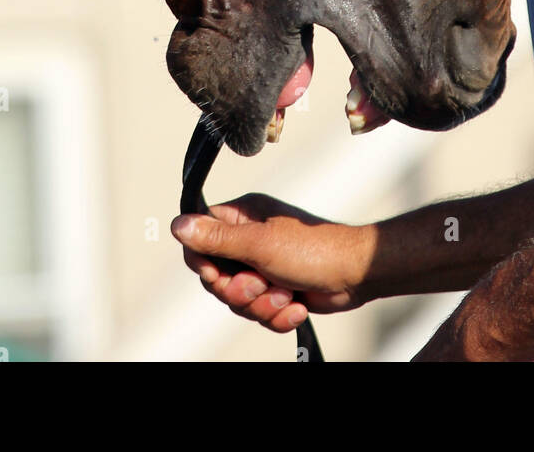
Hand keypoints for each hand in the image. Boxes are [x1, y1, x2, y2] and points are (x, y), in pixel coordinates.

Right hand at [171, 192, 372, 334]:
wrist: (355, 275)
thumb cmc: (313, 249)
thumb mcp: (260, 244)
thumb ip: (217, 238)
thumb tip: (178, 224)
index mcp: (241, 218)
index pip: (200, 240)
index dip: (205, 264)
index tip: (219, 273)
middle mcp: (248, 240)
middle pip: (217, 277)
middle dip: (240, 290)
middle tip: (261, 283)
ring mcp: (262, 267)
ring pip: (238, 300)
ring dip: (263, 305)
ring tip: (286, 293)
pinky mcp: (275, 290)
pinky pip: (259, 312)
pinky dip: (277, 315)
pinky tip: (296, 305)